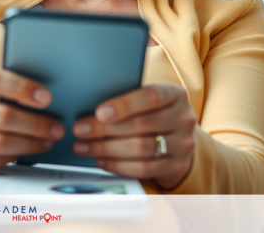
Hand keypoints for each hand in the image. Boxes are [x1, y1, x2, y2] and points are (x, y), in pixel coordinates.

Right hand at [0, 67, 65, 170]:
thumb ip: (1, 83)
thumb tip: (42, 94)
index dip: (23, 88)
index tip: (46, 97)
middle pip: (2, 116)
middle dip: (36, 124)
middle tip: (56, 128)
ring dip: (30, 144)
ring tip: (46, 141)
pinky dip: (14, 156)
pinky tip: (26, 150)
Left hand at [71, 83, 196, 188]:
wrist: (178, 136)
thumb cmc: (152, 111)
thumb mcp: (146, 98)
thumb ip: (127, 97)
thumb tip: (88, 103)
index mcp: (175, 94)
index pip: (151, 96)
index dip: (124, 105)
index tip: (99, 112)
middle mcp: (183, 118)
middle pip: (141, 125)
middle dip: (104, 129)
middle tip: (80, 130)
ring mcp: (183, 144)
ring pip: (140, 149)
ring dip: (106, 149)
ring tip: (83, 147)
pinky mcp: (177, 166)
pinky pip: (143, 169)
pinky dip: (117, 165)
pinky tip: (100, 159)